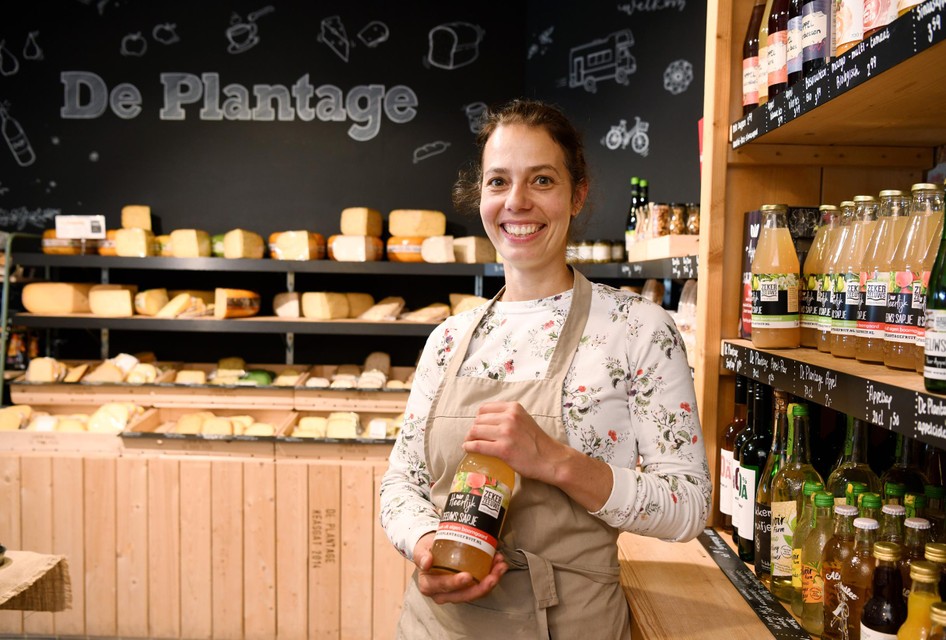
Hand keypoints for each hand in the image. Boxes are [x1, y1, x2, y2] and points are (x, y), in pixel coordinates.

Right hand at [413, 532, 508, 603]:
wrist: (431, 550)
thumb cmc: (426, 551)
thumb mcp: (420, 550)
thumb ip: (422, 556)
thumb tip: (427, 562)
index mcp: (429, 586)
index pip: (444, 587)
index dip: (456, 583)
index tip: (468, 576)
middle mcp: (443, 594)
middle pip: (464, 595)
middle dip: (481, 587)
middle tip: (493, 575)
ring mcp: (457, 592)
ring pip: (476, 592)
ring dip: (491, 581)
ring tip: (500, 566)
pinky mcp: (468, 587)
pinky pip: (481, 586)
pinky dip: (491, 576)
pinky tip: (498, 565)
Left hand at [465, 401, 614, 511]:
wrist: (551, 459)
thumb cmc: (537, 442)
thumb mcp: (524, 420)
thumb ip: (508, 416)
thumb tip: (486, 421)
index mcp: (514, 408)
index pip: (484, 409)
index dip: (479, 419)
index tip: (480, 427)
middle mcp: (509, 417)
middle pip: (478, 420)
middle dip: (474, 430)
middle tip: (475, 438)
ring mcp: (506, 433)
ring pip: (475, 432)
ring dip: (470, 438)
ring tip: (470, 444)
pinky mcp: (503, 449)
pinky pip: (477, 445)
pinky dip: (469, 447)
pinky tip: (468, 449)